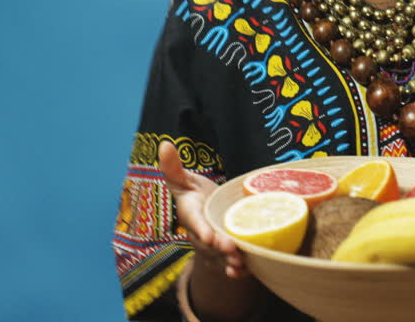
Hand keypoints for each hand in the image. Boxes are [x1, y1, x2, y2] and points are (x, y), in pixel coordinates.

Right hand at [157, 140, 247, 278]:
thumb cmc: (196, 196)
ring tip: (240, 264)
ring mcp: (213, 249)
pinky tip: (249, 270)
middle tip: (230, 248)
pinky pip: (232, 266)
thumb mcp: (185, 181)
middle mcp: (200, 235)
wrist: (208, 217)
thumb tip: (164, 144)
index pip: (194, 222)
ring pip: (221, 258)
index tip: (207, 235)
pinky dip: (241, 270)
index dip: (199, 229)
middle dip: (219, 247)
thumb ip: (174, 168)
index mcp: (190, 214)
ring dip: (230, 262)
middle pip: (210, 243)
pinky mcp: (225, 257)